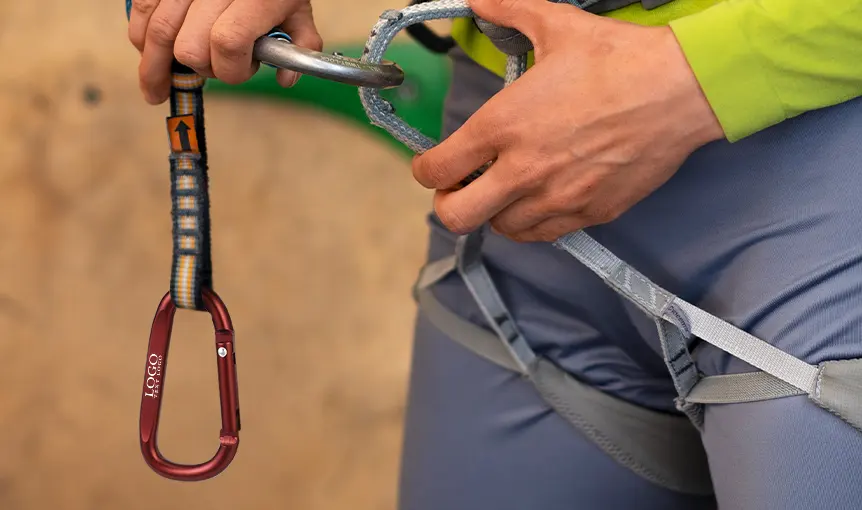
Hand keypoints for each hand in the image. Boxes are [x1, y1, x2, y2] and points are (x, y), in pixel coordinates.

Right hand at [128, 0, 322, 103]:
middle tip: (212, 66)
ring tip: (155, 85)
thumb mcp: (297, 9)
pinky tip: (148, 54)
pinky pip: (141, 8)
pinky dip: (140, 37)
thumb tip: (286, 78)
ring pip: (157, 30)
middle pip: (189, 46)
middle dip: (199, 68)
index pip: (228, 42)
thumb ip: (301, 43)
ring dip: (156, 65)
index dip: (230, 68)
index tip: (240, 70)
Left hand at [412, 0, 724, 241]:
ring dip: (494, 211)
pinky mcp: (588, 213)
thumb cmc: (619, 60)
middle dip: (449, 204)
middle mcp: (522, 169)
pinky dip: (532, 223)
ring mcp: (556, 197)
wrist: (681, 90)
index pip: (437, 170)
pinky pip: (543, 235)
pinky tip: (540, 199)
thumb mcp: (555, 25)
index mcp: (503, 125)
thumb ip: (507, 10)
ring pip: (500, 229)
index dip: (426, 170)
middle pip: (456, 216)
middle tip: (461, 188)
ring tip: (506, 189)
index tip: (435, 165)